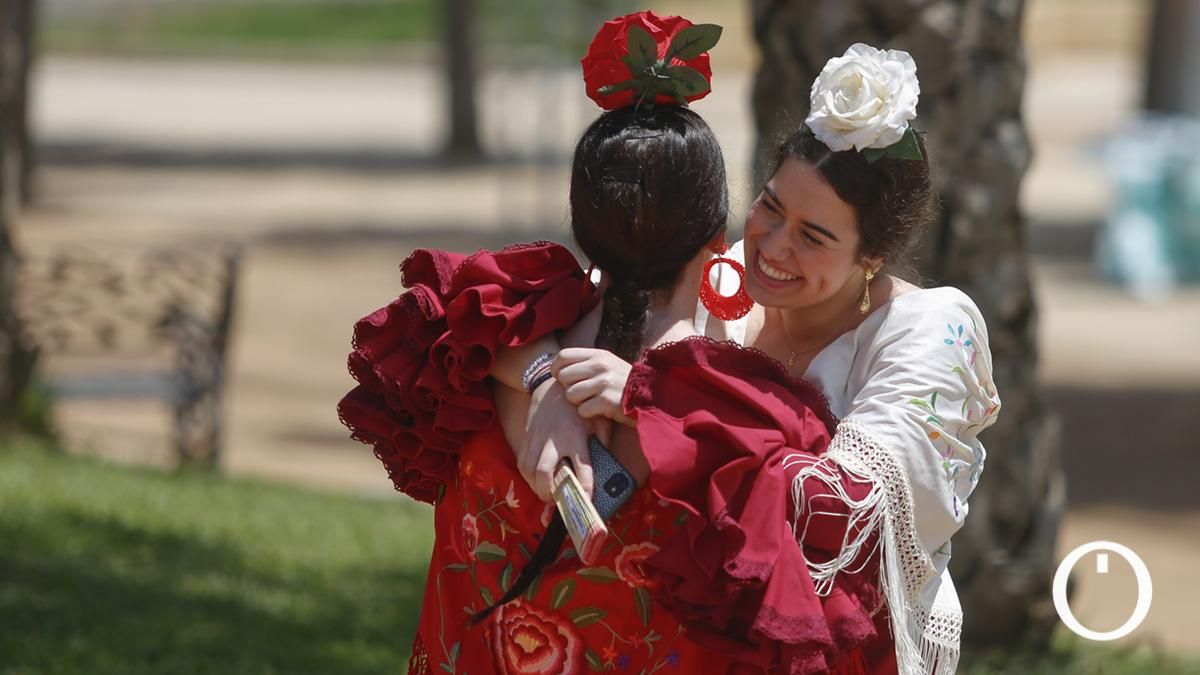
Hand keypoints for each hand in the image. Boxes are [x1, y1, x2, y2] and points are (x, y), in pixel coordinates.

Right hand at [513, 379, 609, 502]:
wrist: (553, 384)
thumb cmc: (580, 405)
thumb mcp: (598, 420)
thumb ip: (602, 443)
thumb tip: (606, 468)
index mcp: (575, 435)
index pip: (581, 466)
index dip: (584, 486)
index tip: (587, 499)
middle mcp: (554, 438)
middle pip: (544, 471)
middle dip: (548, 492)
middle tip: (556, 500)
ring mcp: (537, 438)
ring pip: (529, 470)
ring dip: (535, 487)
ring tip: (546, 493)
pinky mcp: (527, 437)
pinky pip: (522, 462)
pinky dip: (527, 476)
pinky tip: (536, 481)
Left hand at [552, 348, 634, 426]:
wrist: (651, 398)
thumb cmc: (623, 383)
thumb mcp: (608, 365)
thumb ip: (586, 363)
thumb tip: (558, 367)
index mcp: (598, 355)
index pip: (563, 356)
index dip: (556, 368)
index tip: (560, 378)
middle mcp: (600, 366)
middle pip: (563, 376)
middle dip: (568, 388)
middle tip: (582, 393)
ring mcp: (603, 383)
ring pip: (570, 394)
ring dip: (578, 402)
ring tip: (593, 401)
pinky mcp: (606, 401)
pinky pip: (582, 410)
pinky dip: (588, 413)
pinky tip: (600, 410)